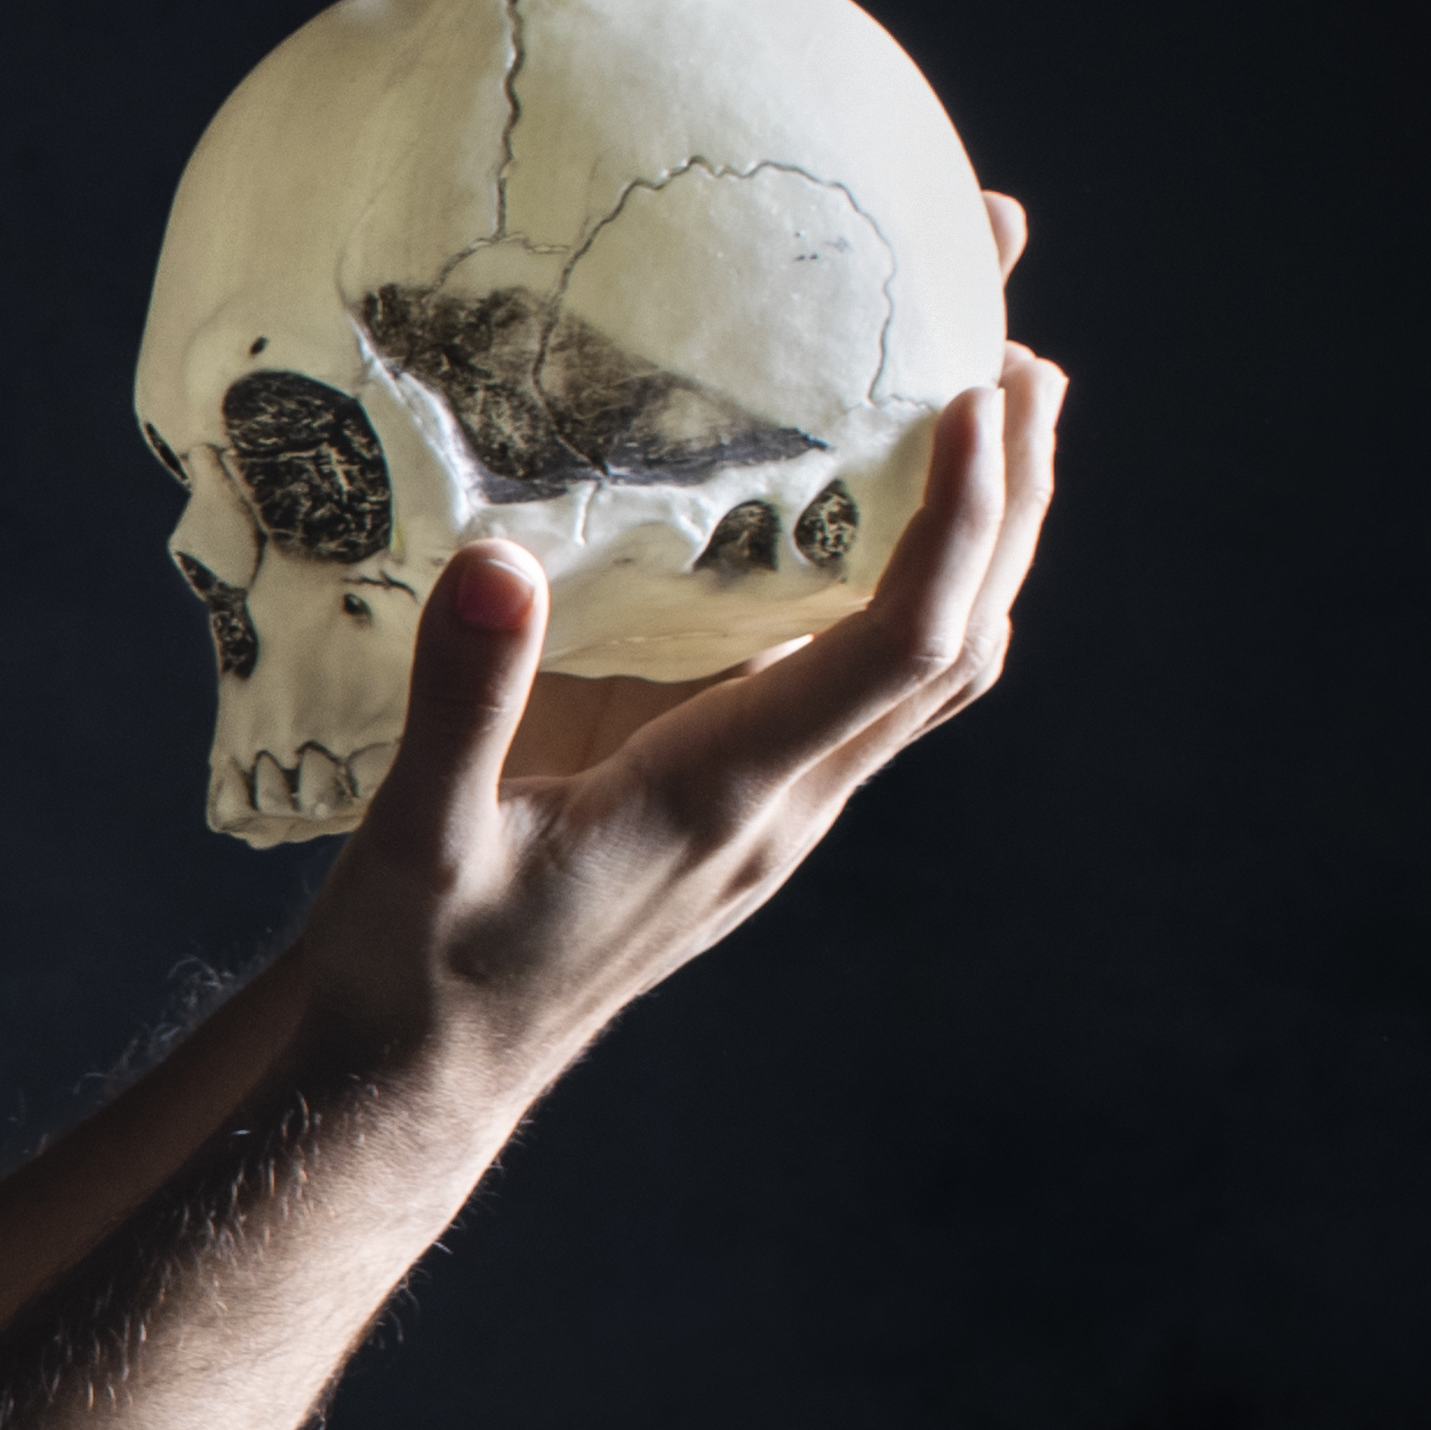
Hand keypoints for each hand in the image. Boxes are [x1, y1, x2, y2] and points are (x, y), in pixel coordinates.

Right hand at [293, 333, 1069, 1093]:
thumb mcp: (413, 838)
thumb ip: (459, 701)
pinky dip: (910, 582)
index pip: (900, 650)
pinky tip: (868, 508)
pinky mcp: (746, 806)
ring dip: (985, 539)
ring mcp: (778, 812)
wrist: (422, 1079)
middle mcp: (782, 807)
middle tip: (1017, 351)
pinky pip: (870, 684)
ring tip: (986, 400)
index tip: (975, 392)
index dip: (960, 521)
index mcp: (719, 800)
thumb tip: (496, 561)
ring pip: (936, 668)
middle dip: (1012, 499)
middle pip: (963, 645)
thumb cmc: (413, 970)